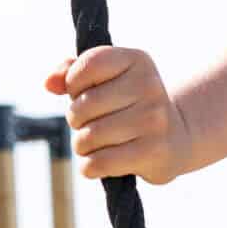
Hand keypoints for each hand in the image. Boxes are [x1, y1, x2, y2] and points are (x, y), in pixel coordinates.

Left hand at [43, 44, 191, 183]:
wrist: (177, 137)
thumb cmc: (130, 105)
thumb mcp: (107, 79)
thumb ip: (73, 72)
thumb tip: (49, 83)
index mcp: (137, 60)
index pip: (87, 65)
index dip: (74, 84)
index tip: (85, 93)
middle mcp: (149, 86)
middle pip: (82, 106)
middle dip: (76, 120)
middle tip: (91, 124)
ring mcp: (153, 119)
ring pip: (88, 137)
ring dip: (82, 146)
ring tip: (96, 144)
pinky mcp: (152, 152)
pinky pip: (99, 163)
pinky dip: (90, 167)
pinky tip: (99, 162)